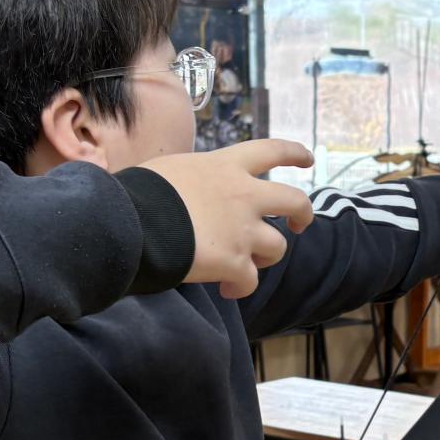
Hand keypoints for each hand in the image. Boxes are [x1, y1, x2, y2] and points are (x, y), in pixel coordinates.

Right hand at [137, 139, 316, 298]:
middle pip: (295, 201)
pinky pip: (249, 281)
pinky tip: (227, 289)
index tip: (307, 158)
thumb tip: (186, 194)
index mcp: (226, 166)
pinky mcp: (234, 262)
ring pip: (277, 247)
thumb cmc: (140, 192)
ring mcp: (243, 230)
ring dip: (264, 257)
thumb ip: (194, 180)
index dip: (294, 153)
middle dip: (303, 213)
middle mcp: (243, 195)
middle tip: (300, 225)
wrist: (132, 221)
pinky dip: (240, 286)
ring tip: (245, 265)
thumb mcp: (172, 170)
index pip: (271, 150)